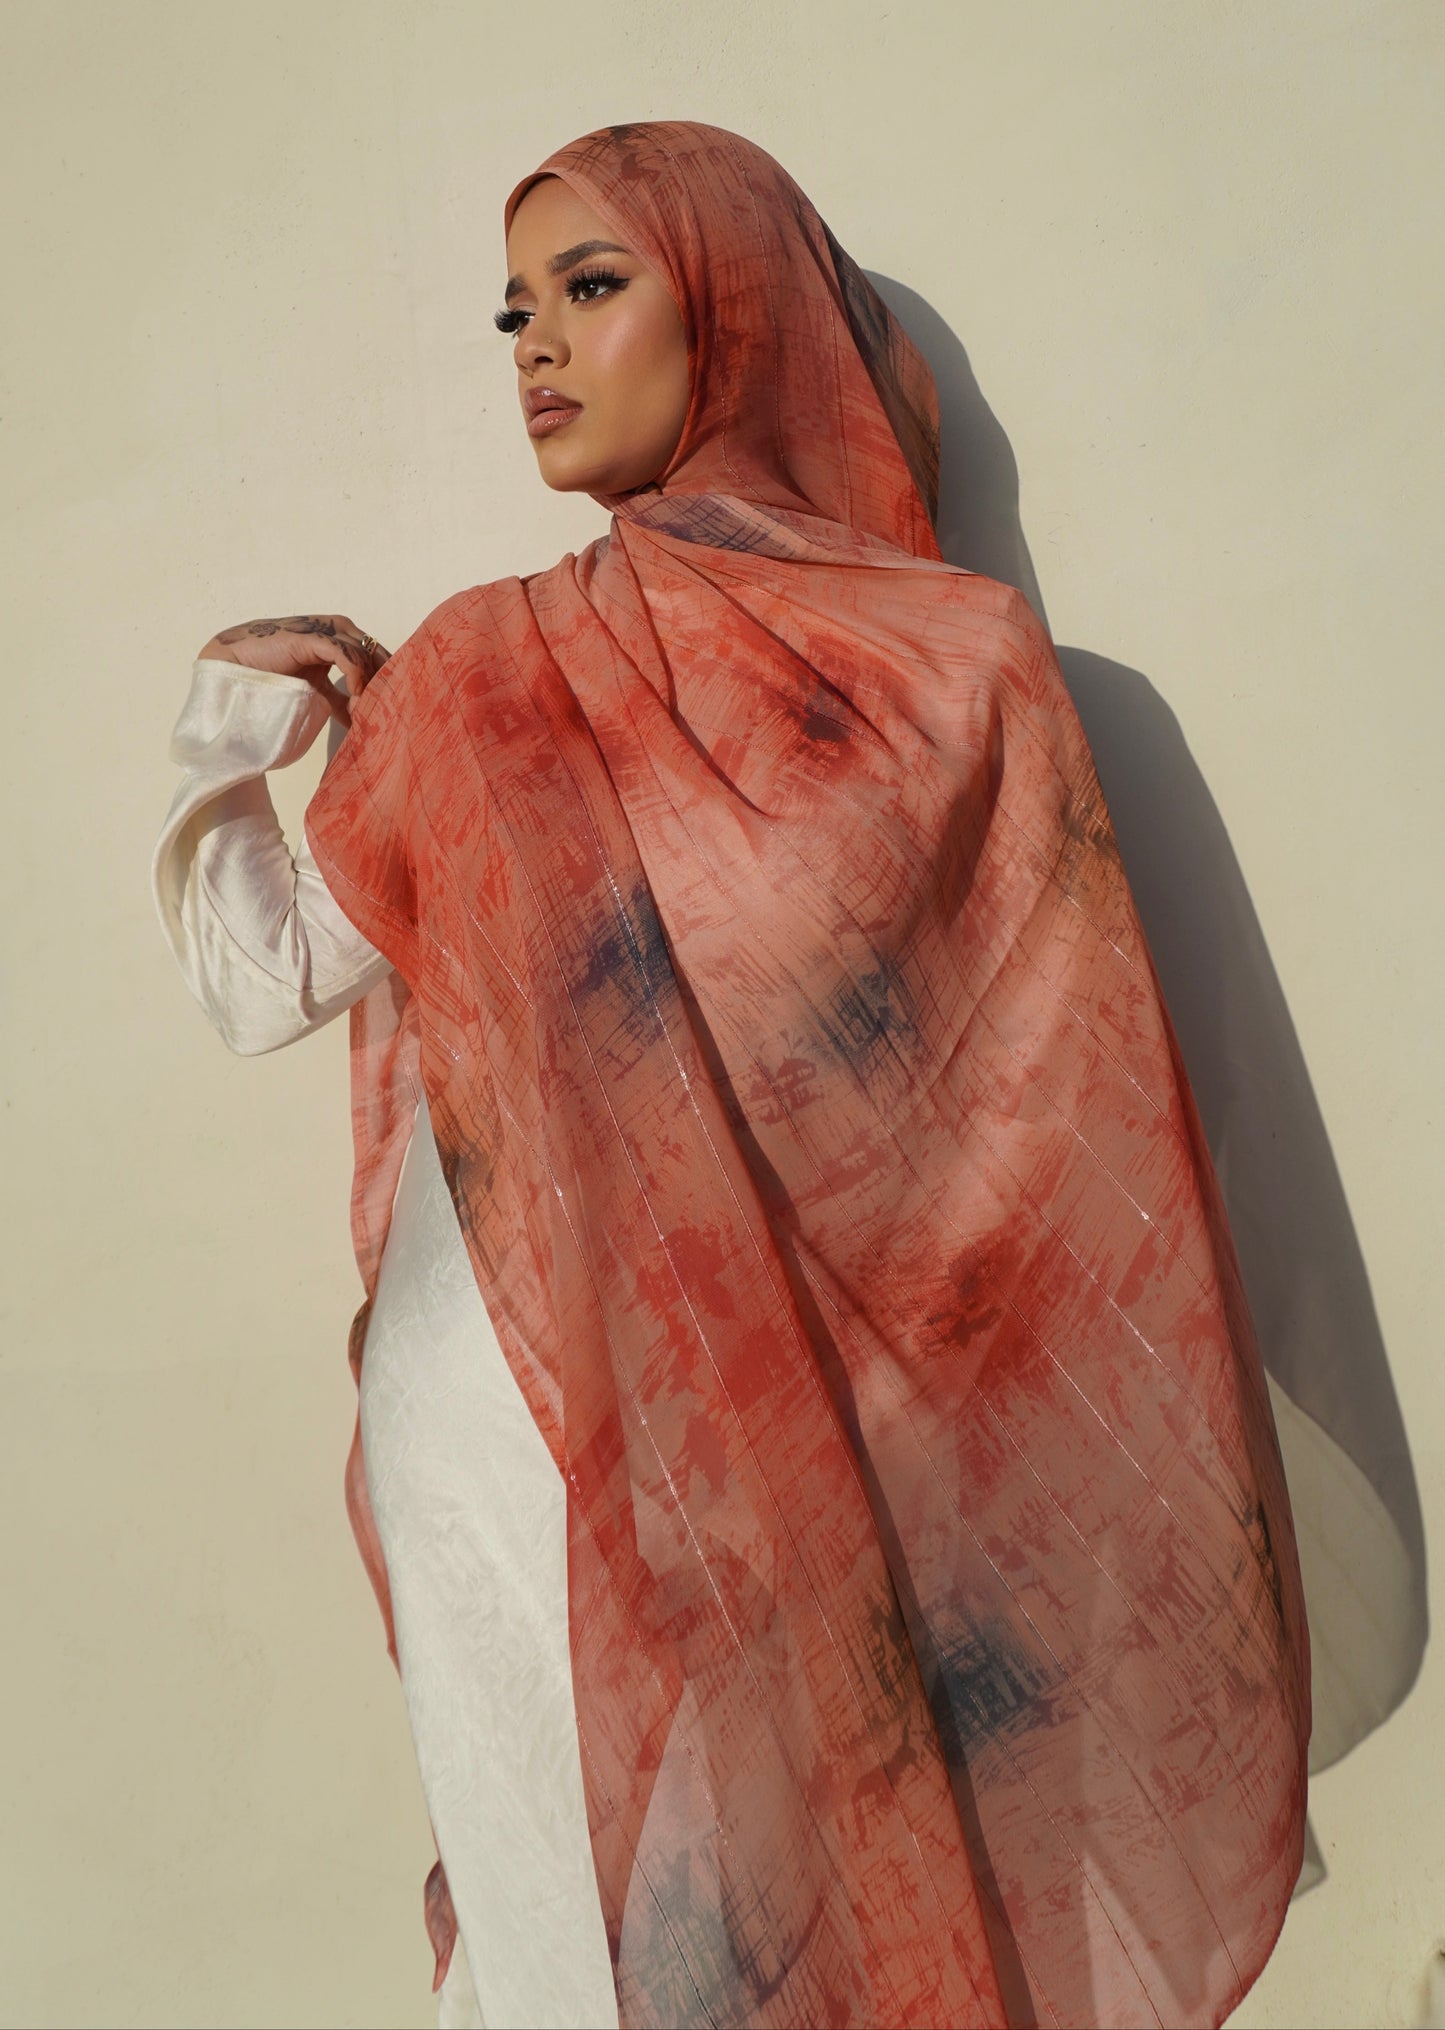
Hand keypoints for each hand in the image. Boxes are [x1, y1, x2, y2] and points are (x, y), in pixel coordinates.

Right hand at [197, 613, 390, 728]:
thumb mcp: (316, 693)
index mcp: (340, 639)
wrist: (239, 671)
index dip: (389, 680)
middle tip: (389, 711)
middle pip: (377, 652)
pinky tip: (357, 697)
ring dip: (370, 684)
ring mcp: (325, 630)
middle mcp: (337, 630)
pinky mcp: (312, 637)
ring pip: (364, 652)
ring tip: (368, 712)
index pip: (377, 655)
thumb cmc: (273, 680)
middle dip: (386, 682)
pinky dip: (356, 675)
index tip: (394, 707)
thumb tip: (360, 720)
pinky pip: (345, 653)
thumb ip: (339, 701)